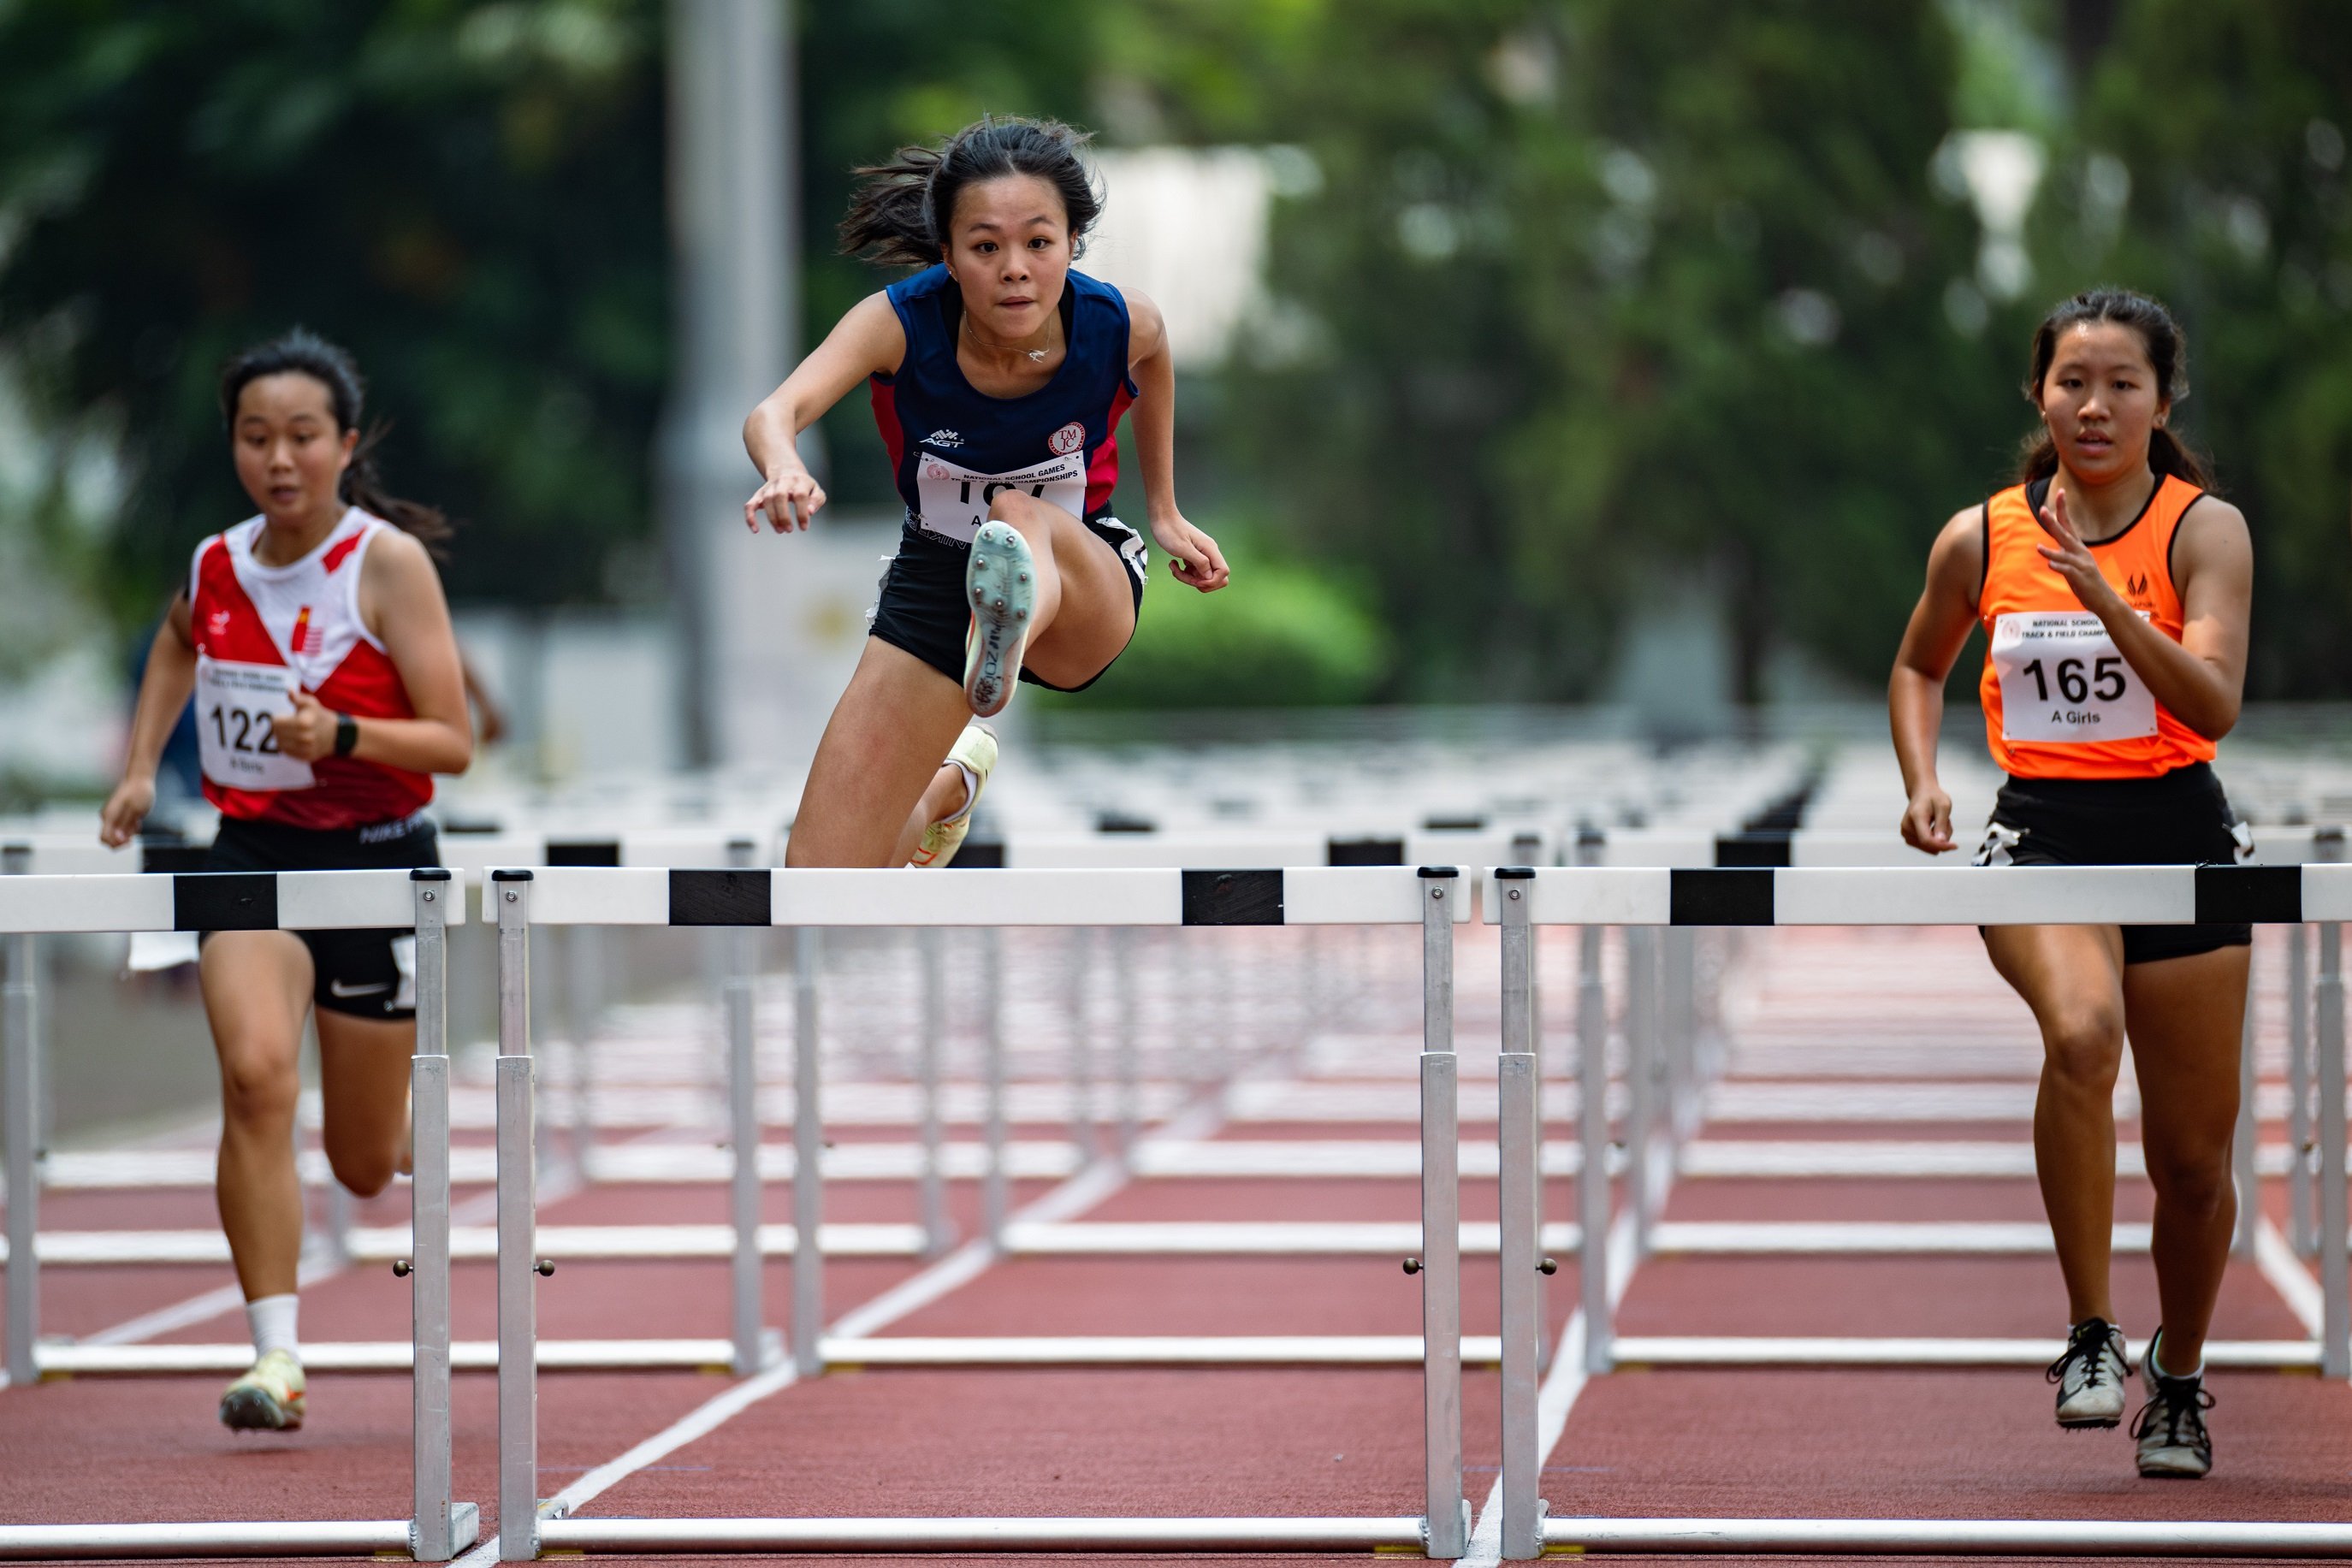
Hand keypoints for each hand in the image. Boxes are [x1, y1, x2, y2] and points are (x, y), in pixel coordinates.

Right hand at [99, 774, 155, 847]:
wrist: (139, 779)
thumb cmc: (139, 792)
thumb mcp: (137, 809)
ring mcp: (112, 817)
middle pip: (109, 839)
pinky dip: (130, 829)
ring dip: (128, 833)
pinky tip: (137, 820)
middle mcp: (108, 817)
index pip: (105, 838)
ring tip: (137, 821)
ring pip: (117, 835)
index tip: (131, 839)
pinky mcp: (119, 816)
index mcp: (109, 816)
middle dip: (123, 840)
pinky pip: (122, 829)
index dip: (117, 843)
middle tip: (135, 830)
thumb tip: (118, 838)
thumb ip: (126, 824)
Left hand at [274, 690, 338, 762]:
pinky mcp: (305, 757)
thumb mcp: (311, 703)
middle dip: (278, 728)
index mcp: (303, 722)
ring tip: (289, 733)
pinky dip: (288, 747)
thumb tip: (289, 690)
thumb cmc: (320, 716)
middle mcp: (304, 737)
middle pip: (276, 734)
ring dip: (281, 738)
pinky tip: (294, 741)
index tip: (284, 717)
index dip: (278, 718)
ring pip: (280, 744)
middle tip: (286, 725)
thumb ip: (298, 698)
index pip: (275, 722)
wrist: (336, 734)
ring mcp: (305, 749)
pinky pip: (287, 753)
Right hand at [746, 466, 825, 533]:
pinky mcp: (759, 494)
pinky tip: (755, 529)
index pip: (800, 495)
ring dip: (772, 517)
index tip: (803, 527)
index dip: (801, 512)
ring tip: (780, 530)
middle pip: (779, 496)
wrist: (786, 470)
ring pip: (766, 500)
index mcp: (799, 481)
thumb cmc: (803, 485)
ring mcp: (769, 488)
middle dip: (783, 515)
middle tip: (789, 529)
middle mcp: (783, 482)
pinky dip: (750, 517)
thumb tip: (810, 512)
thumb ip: (816, 500)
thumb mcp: (816, 490)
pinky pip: (750, 505)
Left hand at [1147, 512, 1230, 592]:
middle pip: (1216, 577)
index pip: (1224, 572)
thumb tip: (1210, 577)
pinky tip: (1174, 564)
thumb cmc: (1170, 531)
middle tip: (1185, 576)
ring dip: (1188, 578)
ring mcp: (1202, 554)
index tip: (1195, 580)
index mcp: (1210, 549)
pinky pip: (1194, 572)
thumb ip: (1200, 562)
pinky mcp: (1194, 556)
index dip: (1211, 582)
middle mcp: (1209, 552)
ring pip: (1202, 576)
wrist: (1162, 518)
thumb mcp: (1183, 548)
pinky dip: (1184, 573)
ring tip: (1174, 567)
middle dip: (1200, 583)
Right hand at [1899, 785, 1955, 854]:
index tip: (1955, 846)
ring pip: (1929, 848)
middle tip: (1946, 822)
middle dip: (1943, 838)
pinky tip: (1934, 828)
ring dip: (1939, 839)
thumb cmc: (1933, 798)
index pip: (1927, 839)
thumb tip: (1941, 841)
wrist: (1921, 793)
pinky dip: (1934, 840)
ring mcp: (1905, 833)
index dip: (1941, 845)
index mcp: (1916, 816)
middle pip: (1929, 845)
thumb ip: (1942, 824)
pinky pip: (1926, 847)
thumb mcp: (1944, 806)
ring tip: (1940, 823)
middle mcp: (1907, 827)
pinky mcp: (1908, 838)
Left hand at [2033, 487, 2115, 609]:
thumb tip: (2052, 549)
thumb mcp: (2074, 564)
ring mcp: (2082, 565)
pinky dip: (2059, 567)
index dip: (2063, 509)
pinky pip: (2068, 571)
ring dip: (2051, 552)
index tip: (2060, 491)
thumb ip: (2064, 555)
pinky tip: (2050, 565)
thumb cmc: (2086, 581)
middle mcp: (2080, 553)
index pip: (2069, 524)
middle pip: (2065, 534)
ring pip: (2064, 555)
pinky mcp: (2081, 578)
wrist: (2103, 600)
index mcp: (2078, 548)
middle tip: (2043, 509)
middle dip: (2053, 522)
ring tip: (2038, 547)